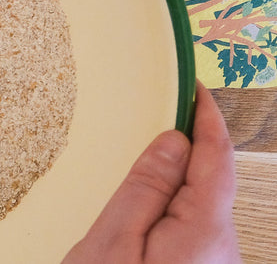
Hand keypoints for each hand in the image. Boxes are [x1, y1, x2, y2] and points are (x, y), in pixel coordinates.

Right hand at [64, 84, 239, 263]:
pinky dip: (172, 205)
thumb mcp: (112, 242)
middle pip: (210, 181)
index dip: (207, 117)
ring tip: (137, 161)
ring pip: (200, 205)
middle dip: (185, 147)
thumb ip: (144, 190)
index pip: (217, 158)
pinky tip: (143, 206)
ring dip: (174, 181)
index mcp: (204, 232)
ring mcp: (214, 260)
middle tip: (155, 114)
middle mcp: (223, 247)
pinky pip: (193, 226)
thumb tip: (172, 141)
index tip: (192, 87)